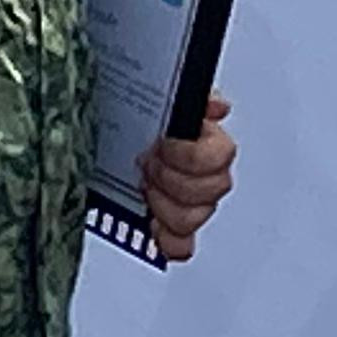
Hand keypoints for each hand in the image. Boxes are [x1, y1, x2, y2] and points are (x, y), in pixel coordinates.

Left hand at [137, 95, 235, 262]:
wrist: (113, 132)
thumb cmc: (138, 111)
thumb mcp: (161, 90)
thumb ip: (188, 92)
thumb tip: (216, 105)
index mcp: (208, 138)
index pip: (222, 156)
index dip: (190, 155)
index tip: (163, 144)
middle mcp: (206, 173)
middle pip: (211, 191)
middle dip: (171, 179)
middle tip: (148, 164)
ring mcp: (192, 202)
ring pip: (195, 218)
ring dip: (164, 204)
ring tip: (145, 186)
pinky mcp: (173, 227)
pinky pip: (183, 245)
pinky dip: (168, 240)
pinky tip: (152, 226)